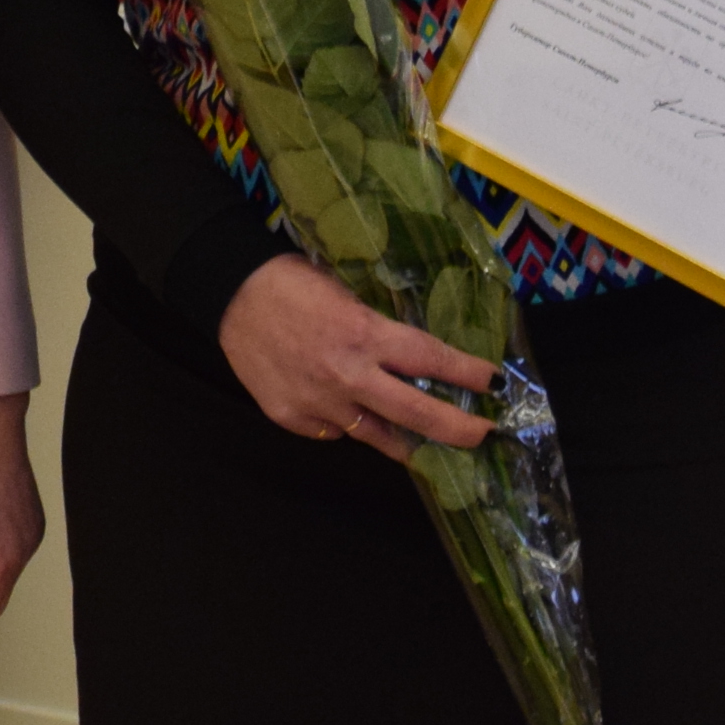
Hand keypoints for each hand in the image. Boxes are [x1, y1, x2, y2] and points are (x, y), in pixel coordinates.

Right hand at [218, 252, 497, 462]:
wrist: (229, 293)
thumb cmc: (291, 281)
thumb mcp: (344, 293)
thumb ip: (376, 329)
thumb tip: (414, 355)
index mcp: (363, 334)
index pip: (430, 359)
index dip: (467, 373)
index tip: (494, 383)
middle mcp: (346, 375)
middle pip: (416, 413)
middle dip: (458, 429)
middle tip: (482, 435)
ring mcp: (317, 403)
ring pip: (375, 436)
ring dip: (404, 438)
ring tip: (422, 442)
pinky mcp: (291, 418)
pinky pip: (333, 431)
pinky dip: (345, 422)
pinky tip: (343, 407)